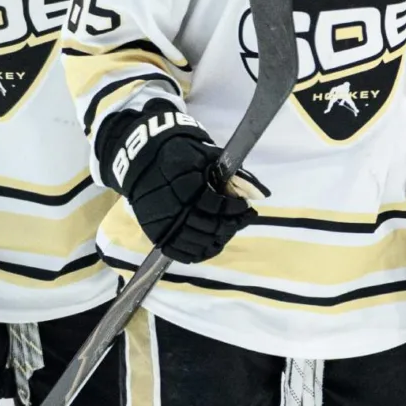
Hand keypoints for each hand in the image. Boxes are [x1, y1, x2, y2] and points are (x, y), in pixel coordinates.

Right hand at [96, 101, 259, 264]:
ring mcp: (163, 224)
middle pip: (210, 228)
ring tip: (228, 229)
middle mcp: (173, 209)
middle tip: (242, 219)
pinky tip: (212, 244)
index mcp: (185, 186)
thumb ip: (235, 174)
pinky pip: (181, 252)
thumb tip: (262, 193)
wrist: (142, 159)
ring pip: (198, 243)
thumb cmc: (180, 154)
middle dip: (232, 225)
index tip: (246, 207)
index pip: (217, 207)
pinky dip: (200, 252)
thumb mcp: (208, 156)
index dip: (236, 210)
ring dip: (219, 239)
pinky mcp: (156, 233)